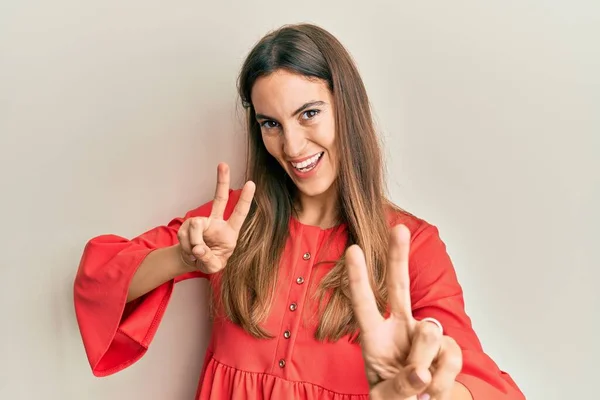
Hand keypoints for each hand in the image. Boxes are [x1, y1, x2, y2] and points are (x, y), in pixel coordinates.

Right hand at [177, 163, 254, 273]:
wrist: (193, 261)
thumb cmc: (209, 262)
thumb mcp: (213, 267)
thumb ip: (208, 259)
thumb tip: (198, 247)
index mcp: (229, 232)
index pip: (239, 214)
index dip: (245, 199)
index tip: (251, 183)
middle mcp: (216, 223)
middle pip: (220, 199)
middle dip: (221, 181)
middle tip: (223, 164)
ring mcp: (201, 222)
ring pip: (195, 226)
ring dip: (193, 243)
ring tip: (195, 253)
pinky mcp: (187, 225)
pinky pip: (184, 234)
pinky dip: (185, 245)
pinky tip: (189, 250)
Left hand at [346, 224, 462, 399]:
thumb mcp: (386, 399)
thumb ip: (400, 386)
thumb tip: (423, 371)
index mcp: (374, 337)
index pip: (364, 304)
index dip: (359, 278)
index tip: (353, 249)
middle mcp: (399, 329)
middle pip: (399, 287)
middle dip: (398, 257)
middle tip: (398, 228)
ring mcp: (425, 337)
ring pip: (430, 335)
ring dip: (426, 368)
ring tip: (420, 389)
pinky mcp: (448, 348)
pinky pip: (451, 355)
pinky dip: (444, 379)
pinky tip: (434, 390)